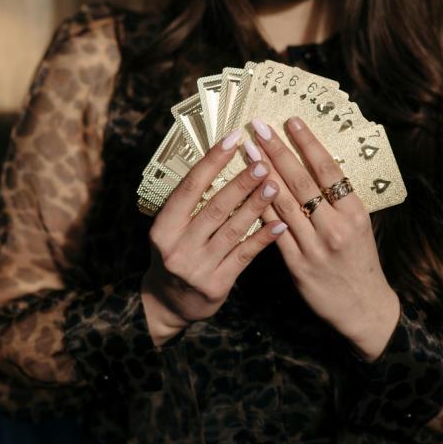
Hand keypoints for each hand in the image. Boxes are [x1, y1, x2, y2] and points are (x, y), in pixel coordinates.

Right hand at [141, 128, 287, 346]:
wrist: (167, 304)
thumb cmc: (175, 255)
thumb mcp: (171, 230)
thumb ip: (190, 204)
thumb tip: (220, 162)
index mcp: (163, 227)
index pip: (189, 187)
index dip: (212, 161)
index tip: (232, 138)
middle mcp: (177, 247)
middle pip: (214, 208)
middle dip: (241, 183)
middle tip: (263, 162)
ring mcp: (197, 268)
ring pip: (232, 230)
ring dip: (255, 206)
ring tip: (275, 185)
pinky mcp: (216, 285)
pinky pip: (244, 256)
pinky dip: (262, 238)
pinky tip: (279, 223)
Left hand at [245, 116, 400, 361]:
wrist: (363, 308)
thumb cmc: (360, 262)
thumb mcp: (359, 226)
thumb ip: (337, 201)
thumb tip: (312, 165)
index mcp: (355, 213)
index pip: (329, 169)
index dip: (308, 143)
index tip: (291, 121)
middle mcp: (336, 227)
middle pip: (302, 181)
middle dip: (277, 150)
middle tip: (258, 127)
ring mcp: (315, 247)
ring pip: (284, 203)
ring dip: (262, 174)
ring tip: (247, 151)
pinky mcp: (298, 265)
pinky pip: (274, 232)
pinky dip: (261, 209)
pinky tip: (247, 190)